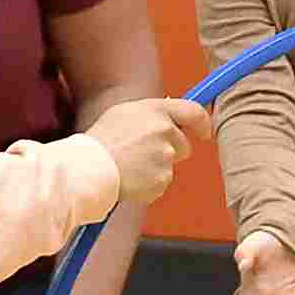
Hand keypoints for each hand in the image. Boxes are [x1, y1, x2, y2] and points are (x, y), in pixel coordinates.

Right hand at [84, 97, 214, 208]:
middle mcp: (165, 131)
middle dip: (171, 151)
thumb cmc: (101, 140)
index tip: (204, 132)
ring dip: (155, 168)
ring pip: (169, 166)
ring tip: (129, 165)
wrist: (90, 167)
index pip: (194, 112)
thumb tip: (169, 120)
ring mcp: (165, 157)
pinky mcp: (162, 179)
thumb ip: (152, 114)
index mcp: (157, 111)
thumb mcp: (125, 113)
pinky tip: (130, 177)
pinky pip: (161, 183)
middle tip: (144, 154)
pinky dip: (148, 183)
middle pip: (184, 145)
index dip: (203, 123)